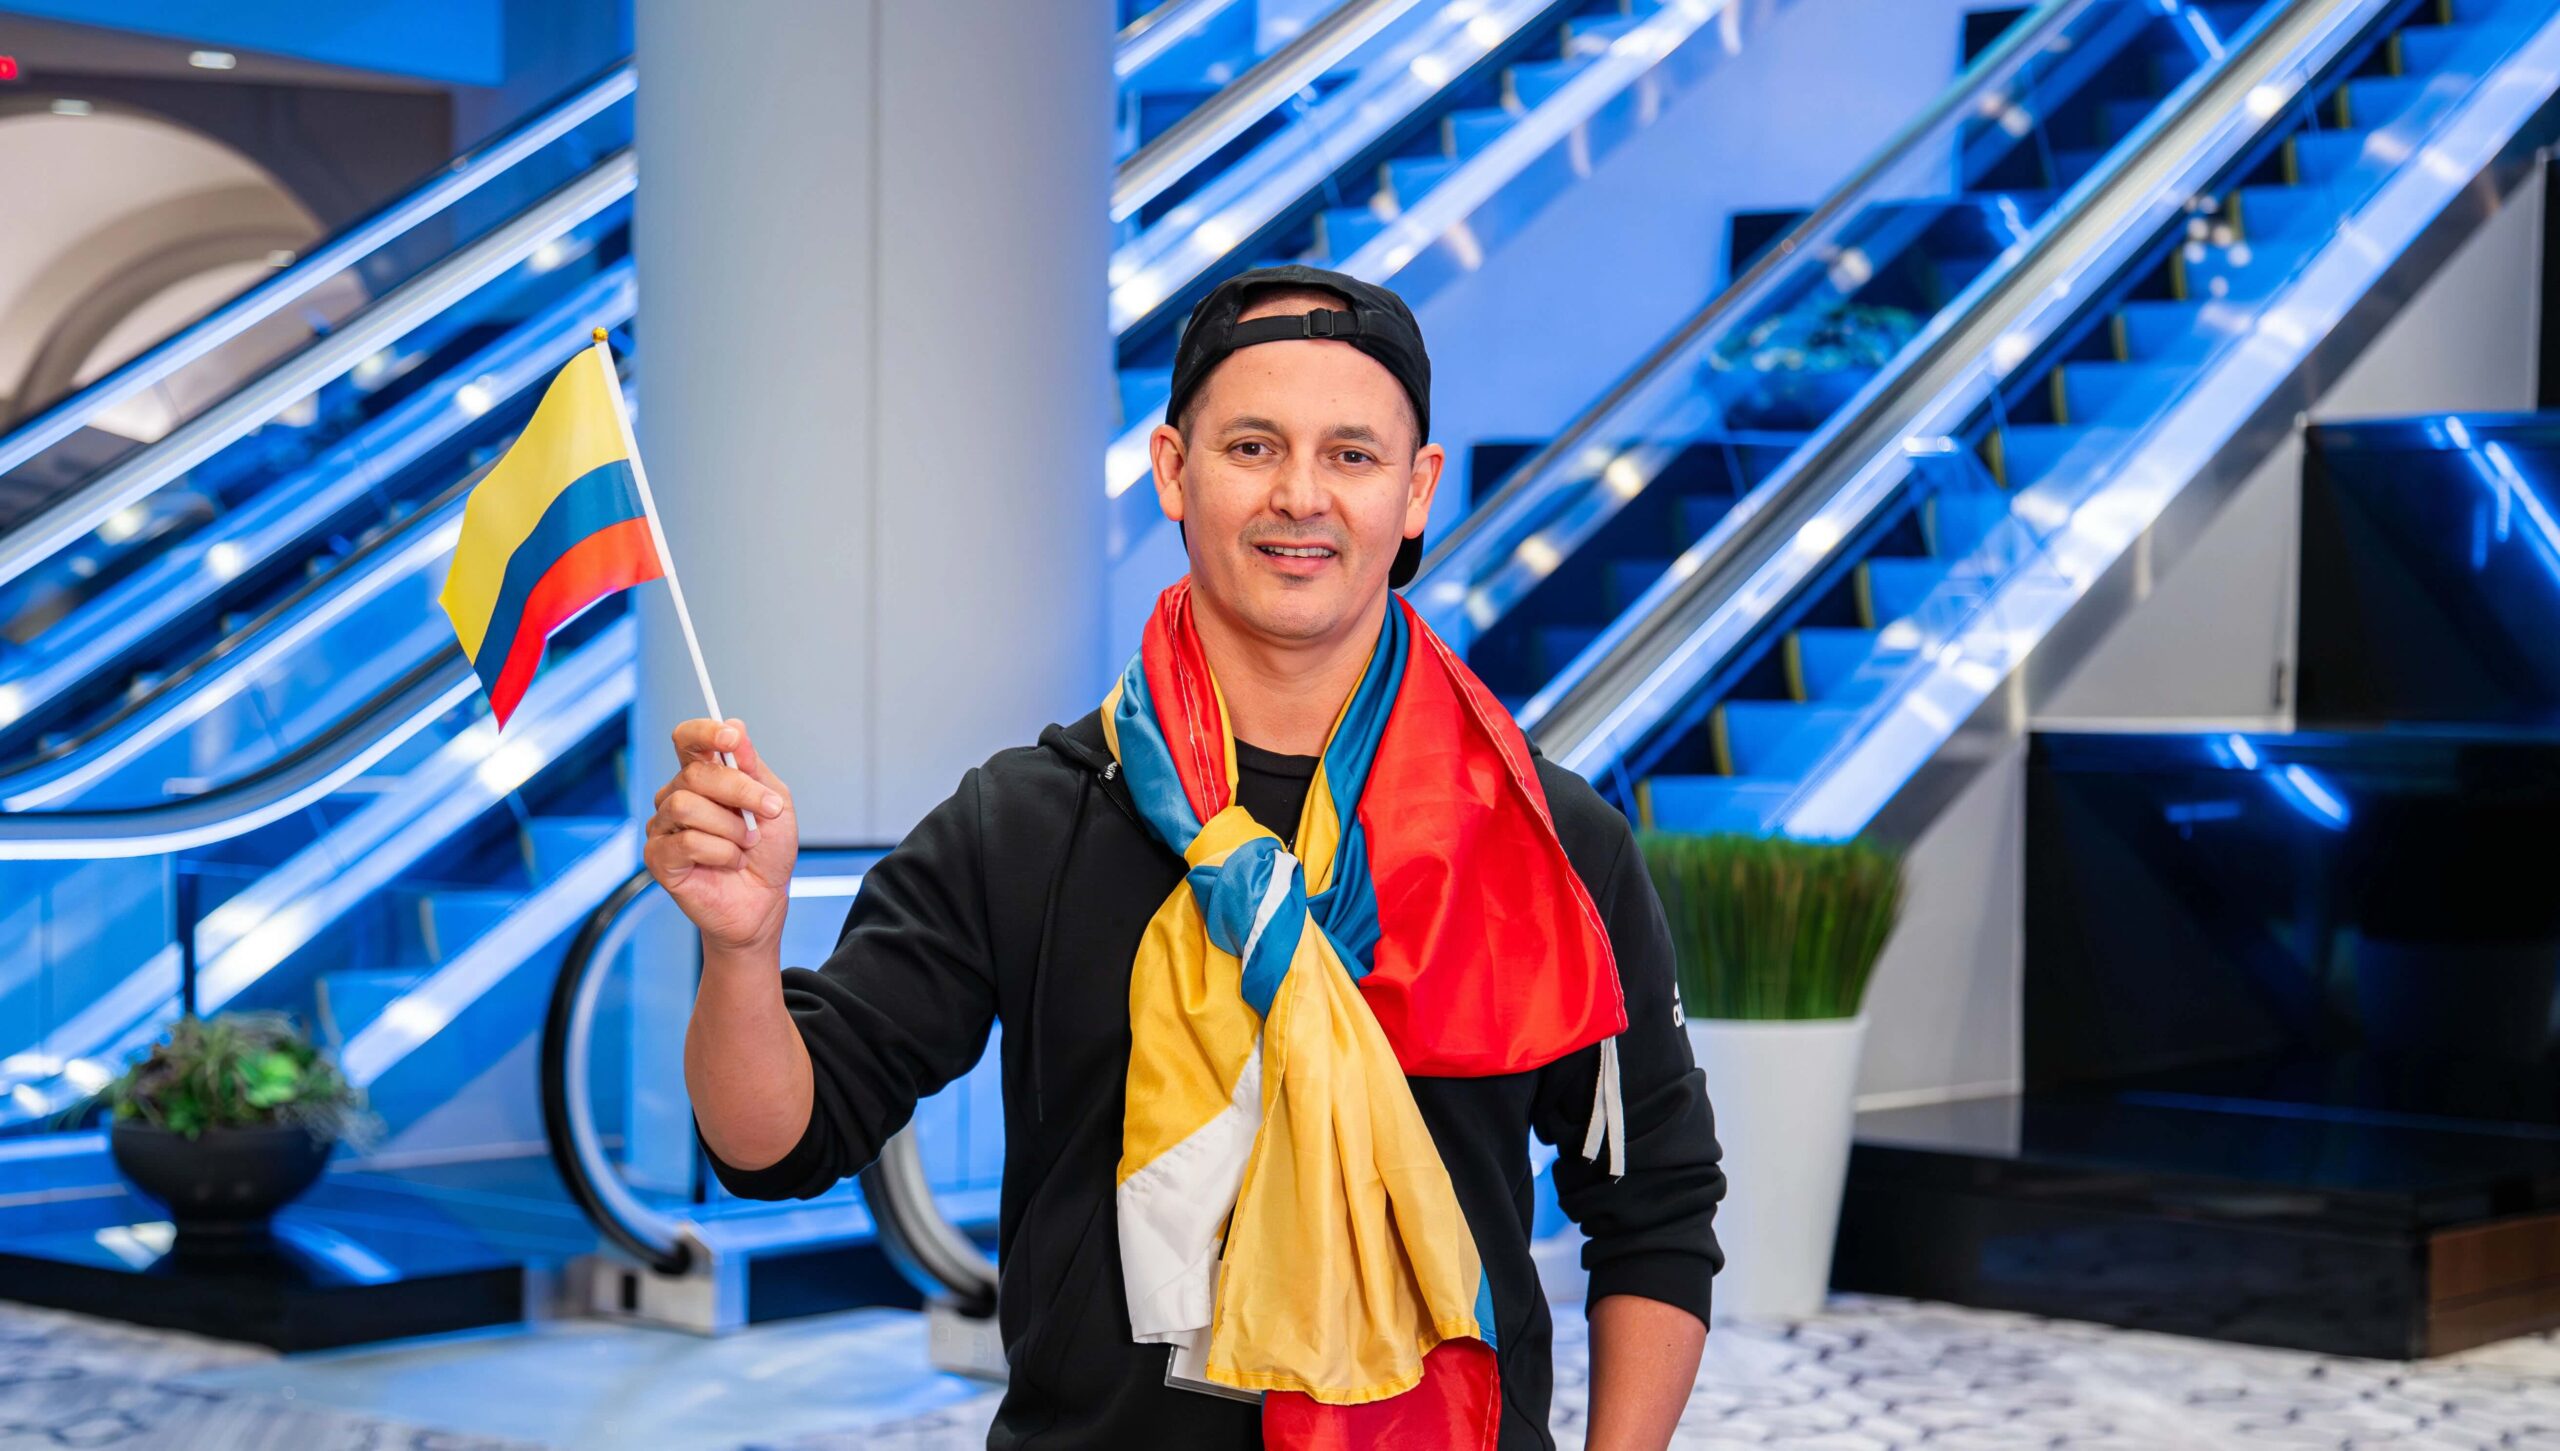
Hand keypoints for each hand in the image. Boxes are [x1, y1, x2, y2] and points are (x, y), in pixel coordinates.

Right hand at [646, 717, 797, 952]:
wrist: (763, 902)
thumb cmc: (767, 853)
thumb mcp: (774, 804)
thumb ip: (753, 768)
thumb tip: (735, 727)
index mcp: (703, 777)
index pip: (687, 740)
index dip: (705, 733)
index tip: (731, 738)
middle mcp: (676, 796)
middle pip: (694, 773)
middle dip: (740, 791)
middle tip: (769, 810)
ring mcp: (664, 827)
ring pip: (686, 805)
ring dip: (730, 827)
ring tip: (746, 844)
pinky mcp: (658, 857)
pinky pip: (686, 842)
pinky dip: (721, 852)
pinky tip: (731, 862)